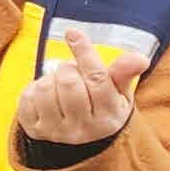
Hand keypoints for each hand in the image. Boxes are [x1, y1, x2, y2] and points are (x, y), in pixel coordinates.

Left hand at [15, 29, 147, 148]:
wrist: (79, 138)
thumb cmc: (101, 104)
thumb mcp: (118, 90)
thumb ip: (125, 72)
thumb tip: (141, 58)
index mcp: (109, 118)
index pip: (97, 79)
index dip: (84, 53)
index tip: (73, 32)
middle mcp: (84, 130)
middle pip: (69, 82)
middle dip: (68, 68)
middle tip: (71, 71)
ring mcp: (57, 133)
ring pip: (46, 88)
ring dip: (51, 77)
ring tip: (60, 83)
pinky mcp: (36, 131)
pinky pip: (28, 98)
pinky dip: (35, 88)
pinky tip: (46, 95)